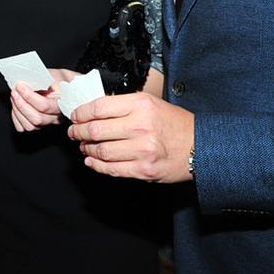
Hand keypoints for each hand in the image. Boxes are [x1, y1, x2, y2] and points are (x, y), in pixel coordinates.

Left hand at [9, 68, 76, 131]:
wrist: (60, 86)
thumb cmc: (57, 80)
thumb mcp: (51, 75)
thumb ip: (39, 80)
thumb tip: (22, 83)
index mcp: (62, 105)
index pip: (44, 106)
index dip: (29, 97)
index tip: (20, 86)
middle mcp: (55, 118)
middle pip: (36, 119)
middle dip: (21, 104)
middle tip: (14, 91)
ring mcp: (46, 123)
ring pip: (29, 126)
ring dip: (17, 111)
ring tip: (14, 96)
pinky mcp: (37, 126)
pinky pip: (23, 128)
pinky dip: (16, 118)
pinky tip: (15, 106)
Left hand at [67, 92, 194, 182]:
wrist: (200, 146)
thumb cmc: (174, 123)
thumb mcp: (150, 103)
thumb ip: (123, 106)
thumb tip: (92, 111)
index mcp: (140, 105)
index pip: (98, 107)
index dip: (81, 113)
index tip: (75, 116)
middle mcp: (140, 126)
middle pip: (95, 130)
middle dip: (78, 132)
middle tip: (74, 132)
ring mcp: (142, 150)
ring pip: (100, 151)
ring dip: (87, 150)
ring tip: (84, 147)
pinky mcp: (144, 170)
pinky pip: (111, 169)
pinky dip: (97, 166)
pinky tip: (92, 161)